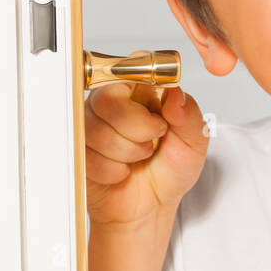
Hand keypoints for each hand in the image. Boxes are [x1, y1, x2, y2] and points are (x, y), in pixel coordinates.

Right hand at [83, 61, 208, 230]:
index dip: (144, 88)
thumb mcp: (193, 144)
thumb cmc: (170, 169)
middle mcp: (114, 99)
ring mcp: (92, 122)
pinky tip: (120, 171)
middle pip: (110, 98)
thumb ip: (189, 116)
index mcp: (145, 89)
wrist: (150, 207)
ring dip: (126, 154)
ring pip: (97, 130)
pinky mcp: (77, 147)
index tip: (158, 114)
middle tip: (153, 140)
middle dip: (138, 130)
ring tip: (137, 158)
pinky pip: (87, 155)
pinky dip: (112, 171)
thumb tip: (176, 94)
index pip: (134, 64)